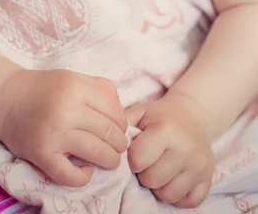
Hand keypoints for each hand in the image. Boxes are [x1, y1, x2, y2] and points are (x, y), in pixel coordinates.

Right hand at [0, 69, 127, 186]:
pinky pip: (69, 174)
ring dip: (110, 161)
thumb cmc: (44, 88)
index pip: (114, 112)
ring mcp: (53, 132)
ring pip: (96, 153)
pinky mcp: (40, 153)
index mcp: (76, 87)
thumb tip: (122, 112)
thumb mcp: (72, 77)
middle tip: (117, 147)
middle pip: (109, 133)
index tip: (119, 129)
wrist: (5, 98)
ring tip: (108, 160)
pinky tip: (85, 172)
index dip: (122, 124)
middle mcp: (66, 108)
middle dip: (119, 144)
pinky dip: (82, 178)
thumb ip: (99, 87)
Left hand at [125, 91, 213, 208]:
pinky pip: (188, 203)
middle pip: (152, 180)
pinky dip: (177, 196)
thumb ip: (121, 126)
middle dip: (144, 173)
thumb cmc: (159, 116)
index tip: (135, 151)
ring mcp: (200, 166)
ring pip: (168, 195)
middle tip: (147, 161)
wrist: (193, 115)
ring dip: (158, 186)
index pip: (138, 160)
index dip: (132, 158)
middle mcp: (186, 149)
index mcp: (166, 130)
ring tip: (159, 169)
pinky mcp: (208, 179)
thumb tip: (107, 147)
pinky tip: (173, 179)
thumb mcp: (139, 112)